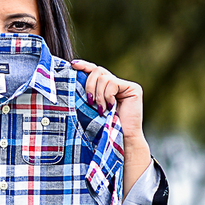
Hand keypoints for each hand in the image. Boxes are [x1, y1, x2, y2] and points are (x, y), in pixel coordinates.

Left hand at [70, 59, 151, 196]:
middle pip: (97, 71)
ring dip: (98, 95)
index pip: (94, 70)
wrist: (118, 139)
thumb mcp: (90, 106)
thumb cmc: (102, 126)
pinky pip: (113, 83)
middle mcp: (116, 83)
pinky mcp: (133, 88)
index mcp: (105, 87)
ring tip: (101, 109)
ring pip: (103, 77)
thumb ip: (86, 92)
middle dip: (89, 85)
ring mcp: (125, 85)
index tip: (72, 65)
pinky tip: (110, 107)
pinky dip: (107, 96)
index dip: (84, 65)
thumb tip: (71, 78)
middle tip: (89, 101)